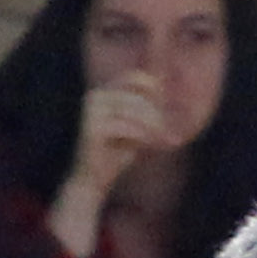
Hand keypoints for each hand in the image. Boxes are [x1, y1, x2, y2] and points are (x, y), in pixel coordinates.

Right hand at [54, 74, 176, 240]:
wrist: (93, 180)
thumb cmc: (117, 152)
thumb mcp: (136, 125)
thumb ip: (146, 106)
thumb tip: (163, 84)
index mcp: (104, 92)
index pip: (134, 77)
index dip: (153, 90)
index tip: (162, 109)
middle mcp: (95, 96)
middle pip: (136, 97)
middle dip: (154, 114)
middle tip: (164, 131)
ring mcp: (92, 111)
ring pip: (132, 110)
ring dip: (150, 125)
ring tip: (158, 138)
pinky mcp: (92, 129)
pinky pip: (125, 127)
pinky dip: (140, 136)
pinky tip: (146, 145)